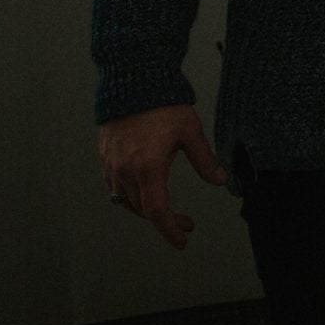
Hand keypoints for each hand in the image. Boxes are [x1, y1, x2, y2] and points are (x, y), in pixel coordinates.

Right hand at [97, 104, 225, 250]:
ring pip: (127, 202)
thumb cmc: (163, 106)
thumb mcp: (191, 132)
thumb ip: (205, 159)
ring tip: (169, 211)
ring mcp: (112, 166)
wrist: (133, 84)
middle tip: (186, 223)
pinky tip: (146, 192)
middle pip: (143, 211)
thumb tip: (219, 180)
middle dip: (165, 222)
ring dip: (147, 210)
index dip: (170, 230)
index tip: (183, 240)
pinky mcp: (106, 159)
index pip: (158, 212)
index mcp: (148, 168)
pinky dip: (131, 197)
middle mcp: (126, 172)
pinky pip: (115, 189)